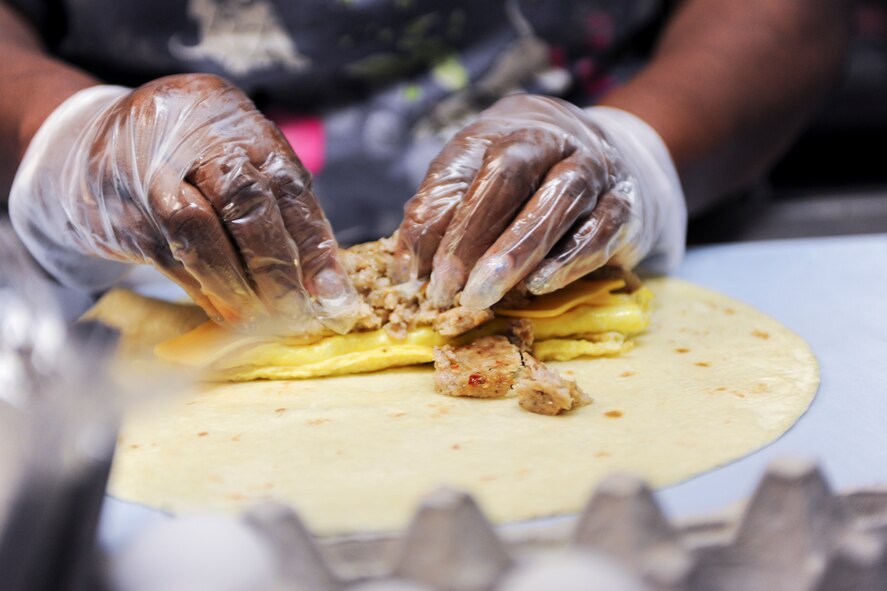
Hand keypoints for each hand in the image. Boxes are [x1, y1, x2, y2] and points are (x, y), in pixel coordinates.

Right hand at [10, 74, 358, 333]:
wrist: (85, 149)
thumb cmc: (184, 159)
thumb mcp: (230, 154)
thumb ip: (274, 201)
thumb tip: (321, 277)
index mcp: (232, 117)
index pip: (285, 181)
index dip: (312, 240)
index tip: (330, 290)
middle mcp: (188, 136)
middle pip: (245, 202)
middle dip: (278, 267)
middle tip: (299, 311)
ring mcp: (146, 171)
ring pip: (200, 233)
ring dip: (238, 286)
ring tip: (265, 320)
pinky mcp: (118, 212)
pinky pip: (168, 259)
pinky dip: (204, 291)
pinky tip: (228, 313)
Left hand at [394, 94, 685, 309]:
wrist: (615, 156)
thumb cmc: (528, 180)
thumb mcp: (478, 181)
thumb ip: (443, 215)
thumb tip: (408, 269)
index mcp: (499, 132)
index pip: (457, 169)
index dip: (429, 222)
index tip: (408, 274)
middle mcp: (547, 140)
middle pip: (508, 173)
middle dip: (471, 235)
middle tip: (445, 290)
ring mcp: (592, 168)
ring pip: (558, 199)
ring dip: (516, 251)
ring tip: (482, 295)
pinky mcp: (624, 204)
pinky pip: (600, 229)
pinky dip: (568, 259)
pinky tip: (539, 285)